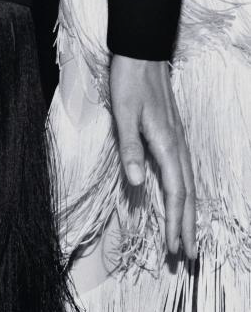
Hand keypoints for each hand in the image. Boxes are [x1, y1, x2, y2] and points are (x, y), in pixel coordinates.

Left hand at [109, 53, 196, 258]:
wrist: (142, 53)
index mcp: (167, 144)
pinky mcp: (173, 136)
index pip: (175, 193)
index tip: (174, 249)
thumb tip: (135, 182)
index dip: (175, 223)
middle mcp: (177, 146)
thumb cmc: (129, 81)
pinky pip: (183, 174)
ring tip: (186, 239)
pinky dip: (185, 195)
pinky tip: (181, 202)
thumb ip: (130, 147)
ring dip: (188, 214)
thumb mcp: (123, 112)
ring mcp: (178, 141)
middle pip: (187, 195)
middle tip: (186, 258)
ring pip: (188, 186)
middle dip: (187, 227)